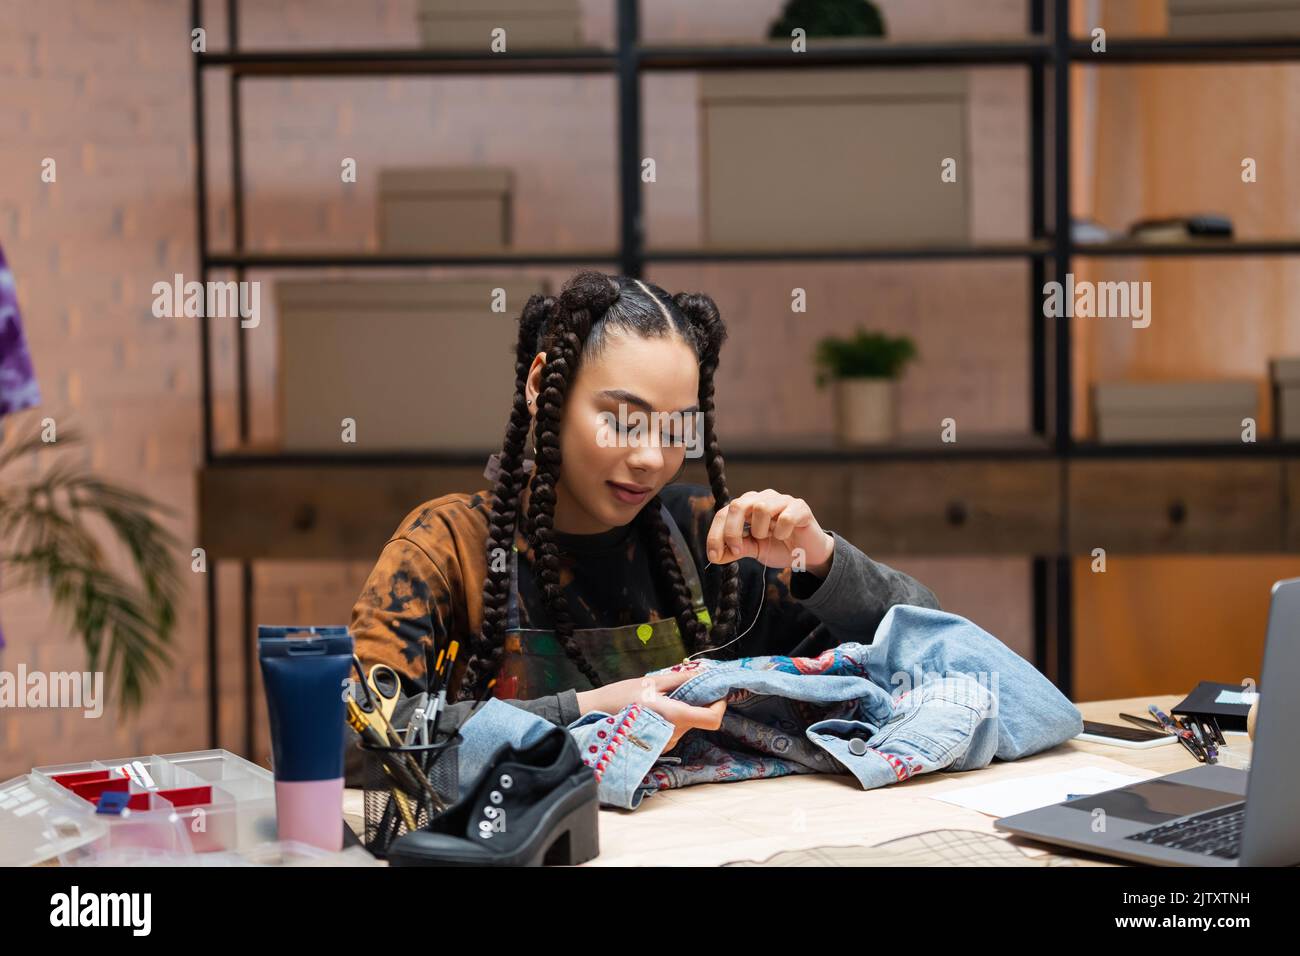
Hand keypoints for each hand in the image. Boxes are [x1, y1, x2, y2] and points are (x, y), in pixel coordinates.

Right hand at [576, 662, 725, 752]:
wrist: (593, 716)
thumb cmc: (620, 696)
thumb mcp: (651, 682)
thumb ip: (681, 679)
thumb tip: (703, 673)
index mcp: (675, 717)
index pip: (712, 719)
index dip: (720, 706)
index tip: (716, 693)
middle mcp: (673, 735)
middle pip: (700, 721)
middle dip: (699, 704)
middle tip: (686, 688)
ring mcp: (665, 744)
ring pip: (687, 726)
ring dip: (684, 712)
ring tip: (664, 699)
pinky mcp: (658, 747)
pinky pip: (675, 731)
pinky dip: (673, 720)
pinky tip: (656, 711)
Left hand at [706, 489, 833, 576]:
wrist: (808, 554)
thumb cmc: (780, 547)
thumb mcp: (755, 550)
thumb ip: (736, 550)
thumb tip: (715, 557)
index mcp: (747, 506)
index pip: (724, 513)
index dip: (715, 534)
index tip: (714, 556)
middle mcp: (762, 498)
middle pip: (738, 505)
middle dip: (732, 531)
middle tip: (738, 551)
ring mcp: (782, 500)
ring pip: (761, 507)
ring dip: (760, 529)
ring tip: (768, 537)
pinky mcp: (800, 507)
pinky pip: (786, 517)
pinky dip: (782, 531)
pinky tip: (785, 536)